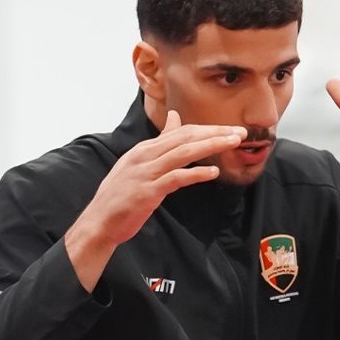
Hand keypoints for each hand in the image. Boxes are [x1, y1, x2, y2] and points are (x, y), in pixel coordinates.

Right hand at [65, 111, 245, 289]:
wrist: (99, 222)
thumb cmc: (121, 196)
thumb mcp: (140, 164)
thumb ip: (159, 144)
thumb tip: (174, 117)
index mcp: (145, 148)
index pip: (181, 132)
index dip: (208, 129)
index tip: (230, 129)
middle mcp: (145, 155)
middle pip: (186, 137)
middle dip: (215, 132)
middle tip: (240, 132)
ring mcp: (146, 172)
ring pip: (183, 152)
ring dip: (211, 146)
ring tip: (233, 143)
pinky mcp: (148, 191)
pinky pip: (176, 178)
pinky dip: (196, 173)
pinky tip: (213, 172)